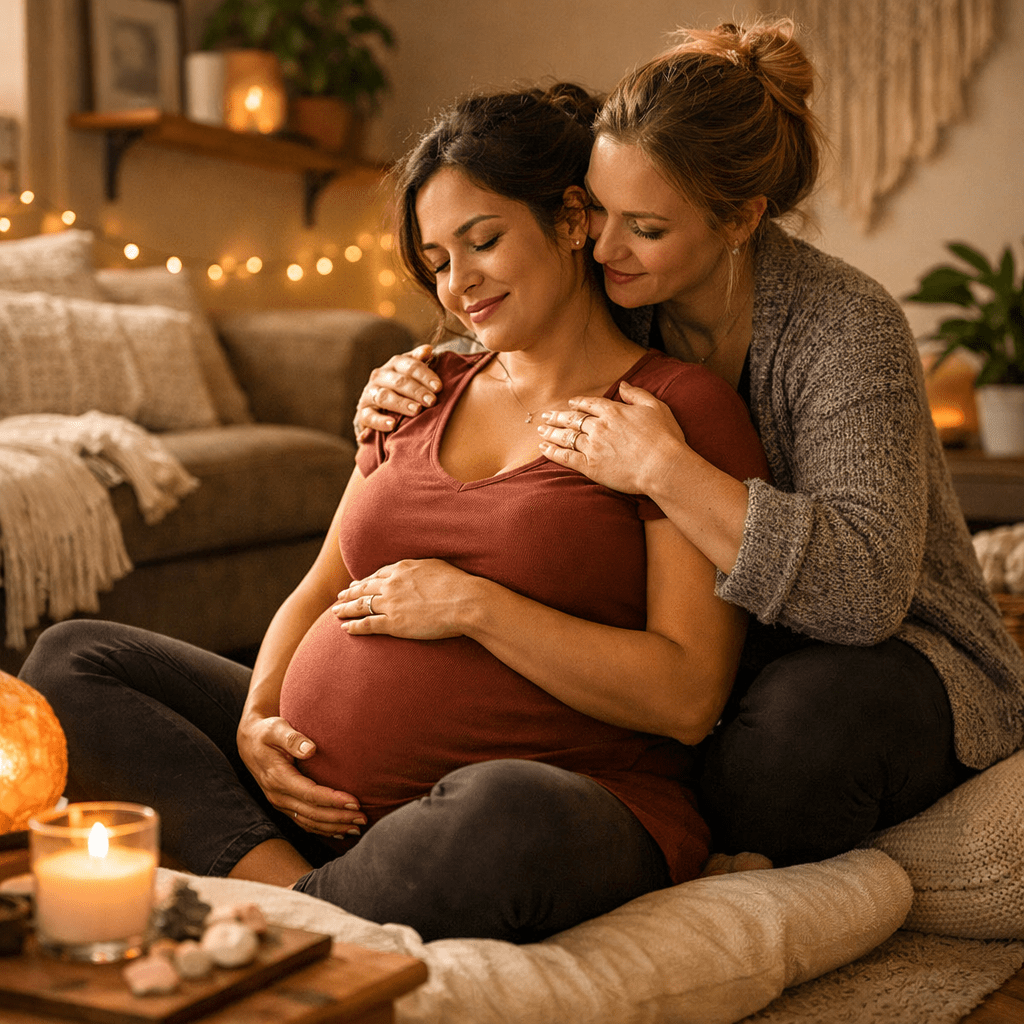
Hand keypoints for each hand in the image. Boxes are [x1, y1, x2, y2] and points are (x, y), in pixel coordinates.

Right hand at [236, 712, 365, 838]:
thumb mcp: (276, 728)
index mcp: (278, 777)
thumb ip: (292, 738)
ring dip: (333, 827)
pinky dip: (322, 829)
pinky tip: (339, 831)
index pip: (309, 794)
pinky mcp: (284, 805)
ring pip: (309, 822)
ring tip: (357, 827)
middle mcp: (278, 795)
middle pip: (312, 813)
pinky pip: (304, 822)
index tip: (355, 801)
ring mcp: (280, 803)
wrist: (249, 742)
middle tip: (363, 817)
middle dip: (338, 817)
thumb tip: (310, 749)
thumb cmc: (267, 732)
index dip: (333, 800)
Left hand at [332, 559, 472, 638]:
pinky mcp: (393, 623)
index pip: (378, 574)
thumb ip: (422, 568)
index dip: (365, 580)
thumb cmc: (458, 584)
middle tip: (340, 596)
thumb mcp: (437, 566)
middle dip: (350, 592)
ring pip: (361, 605)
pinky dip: (354, 626)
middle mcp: (392, 583)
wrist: (464, 601)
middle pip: (364, 588)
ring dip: (345, 608)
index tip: (357, 584)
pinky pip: (367, 624)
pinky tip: (345, 628)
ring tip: (336, 611)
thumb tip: (422, 570)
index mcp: (403, 568)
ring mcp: (391, 603)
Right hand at [354, 345, 442, 440]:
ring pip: (384, 396)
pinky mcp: (363, 412)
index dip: (425, 375)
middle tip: (431, 401)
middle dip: (417, 391)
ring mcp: (369, 393)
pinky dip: (380, 421)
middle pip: (399, 381)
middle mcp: (380, 376)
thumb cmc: (402, 388)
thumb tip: (428, 349)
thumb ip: (419, 362)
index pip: (410, 366)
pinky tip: (392, 425)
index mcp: (394, 365)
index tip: (439, 387)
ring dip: (401, 403)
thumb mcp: (410, 373)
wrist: (378, 408)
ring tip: (416, 410)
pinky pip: (369, 416)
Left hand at [537, 381, 688, 494]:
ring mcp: (592, 446)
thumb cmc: (664, 438)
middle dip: (558, 417)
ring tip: (541, 430)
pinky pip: (566, 457)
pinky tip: (543, 448)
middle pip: (573, 419)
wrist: (662, 466)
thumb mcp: (656, 407)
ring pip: (566, 436)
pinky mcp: (590, 466)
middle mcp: (599, 426)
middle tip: (546, 415)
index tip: (570, 404)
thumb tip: (623, 384)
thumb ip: (637, 394)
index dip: (578, 403)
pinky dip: (553, 452)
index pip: (590, 404)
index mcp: (613, 411)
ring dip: (552, 432)